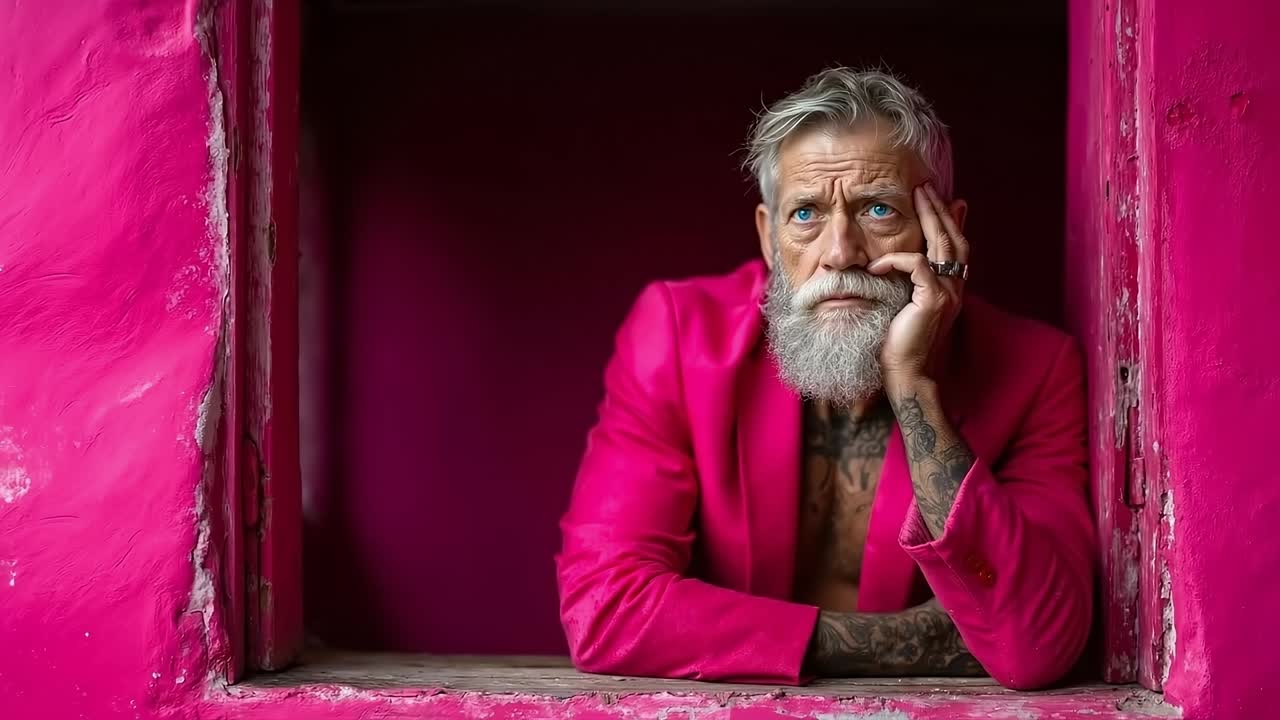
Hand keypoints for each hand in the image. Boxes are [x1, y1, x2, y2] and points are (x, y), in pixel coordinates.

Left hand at [867, 182, 968, 385]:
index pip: (955, 246)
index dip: (949, 220)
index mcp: (949, 289)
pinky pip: (917, 265)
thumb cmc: (897, 345)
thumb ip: (904, 282)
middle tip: (926, 186)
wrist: (904, 375)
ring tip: (916, 197)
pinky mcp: (932, 301)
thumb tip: (891, 261)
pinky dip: (895, 260)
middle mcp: (954, 289)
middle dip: (939, 209)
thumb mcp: (901, 305)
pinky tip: (876, 265)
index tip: (939, 197)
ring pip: (942, 245)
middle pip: (953, 238)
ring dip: (928, 218)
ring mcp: (946, 294)